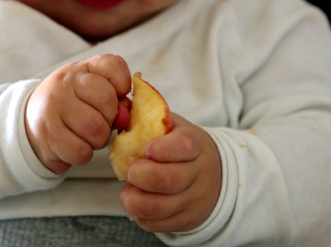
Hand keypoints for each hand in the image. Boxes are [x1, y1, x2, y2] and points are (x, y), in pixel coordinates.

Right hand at [25, 54, 131, 173]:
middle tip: (98, 123)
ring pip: (96, 130)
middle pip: (107, 101)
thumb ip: (114, 99)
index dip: (122, 84)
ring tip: (86, 136)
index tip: (116, 95)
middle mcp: (65, 83)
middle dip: (110, 119)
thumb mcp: (89, 94)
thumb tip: (124, 117)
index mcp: (80, 70)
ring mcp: (54, 107)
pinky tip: (73, 146)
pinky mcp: (48, 133)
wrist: (30, 123)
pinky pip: (81, 151)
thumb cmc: (70, 108)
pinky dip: (83, 154)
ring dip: (98, 140)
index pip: (113, 66)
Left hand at [119, 113, 221, 231]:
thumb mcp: (170, 126)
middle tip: (130, 170)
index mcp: (195, 144)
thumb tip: (118, 106)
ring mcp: (194, 199)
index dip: (163, 149)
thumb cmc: (178, 145)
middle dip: (141, 175)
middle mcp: (199, 173)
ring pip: (160, 207)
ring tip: (128, 189)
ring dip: (135, 199)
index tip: (146, 149)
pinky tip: (138, 201)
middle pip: (169, 179)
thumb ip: (146, 116)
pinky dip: (140, 215)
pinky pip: (158, 224)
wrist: (213, 173)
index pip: (185, 146)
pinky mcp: (187, 220)